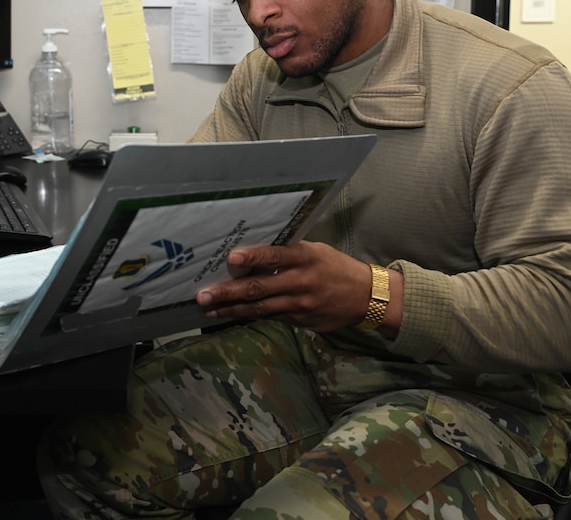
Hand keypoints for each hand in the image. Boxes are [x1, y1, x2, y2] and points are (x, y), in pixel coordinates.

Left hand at [196, 240, 373, 331]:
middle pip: (259, 288)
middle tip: (204, 295)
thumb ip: (289, 251)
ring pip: (260, 308)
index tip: (231, 258)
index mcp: (305, 257)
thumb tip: (255, 249)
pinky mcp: (299, 320)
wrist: (366, 297)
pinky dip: (248, 316)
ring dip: (231, 309)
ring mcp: (299, 304)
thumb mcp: (316, 251)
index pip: (275, 256)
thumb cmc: (336, 267)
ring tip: (209, 310)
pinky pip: (270, 317)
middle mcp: (300, 281)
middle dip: (228, 292)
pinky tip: (230, 315)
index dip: (253, 258)